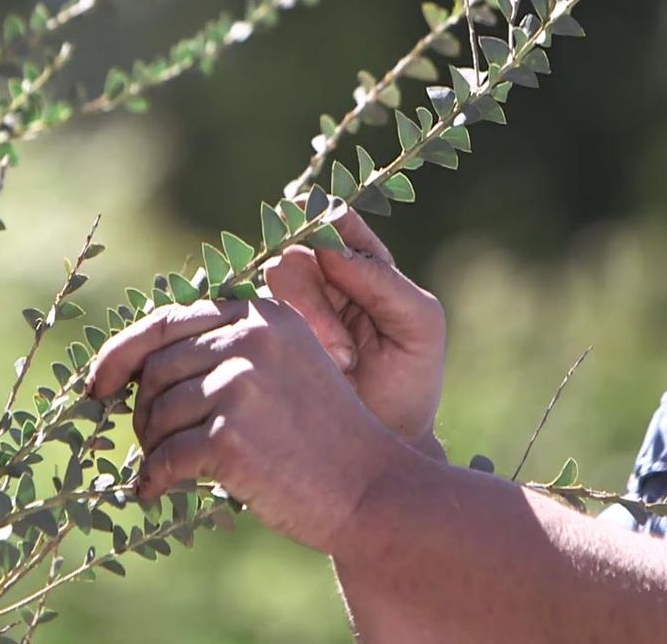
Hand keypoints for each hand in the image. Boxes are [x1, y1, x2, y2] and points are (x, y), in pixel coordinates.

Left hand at [86, 299, 405, 554]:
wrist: (372, 490)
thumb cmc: (323, 438)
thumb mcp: (287, 368)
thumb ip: (228, 352)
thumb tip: (136, 368)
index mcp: (261, 316)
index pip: (168, 322)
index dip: (121, 352)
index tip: (97, 384)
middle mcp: (250, 340)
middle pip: (156, 370)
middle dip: (142, 411)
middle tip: (150, 444)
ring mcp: (240, 386)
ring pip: (157, 416)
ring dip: (152, 448)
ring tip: (169, 471)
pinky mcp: (230, 436)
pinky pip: (166, 458)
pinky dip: (154, 480)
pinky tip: (156, 493)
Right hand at [262, 209, 445, 449]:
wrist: (381, 443)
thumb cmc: (408, 385)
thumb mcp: (418, 327)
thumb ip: (385, 281)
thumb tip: (332, 247)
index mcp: (362, 266)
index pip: (336, 222)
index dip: (326, 222)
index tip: (331, 249)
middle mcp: (319, 279)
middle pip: (294, 252)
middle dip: (316, 298)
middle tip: (345, 351)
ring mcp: (286, 307)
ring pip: (270, 283)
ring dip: (303, 321)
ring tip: (339, 366)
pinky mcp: (258, 335)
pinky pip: (248, 316)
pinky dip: (273, 337)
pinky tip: (301, 369)